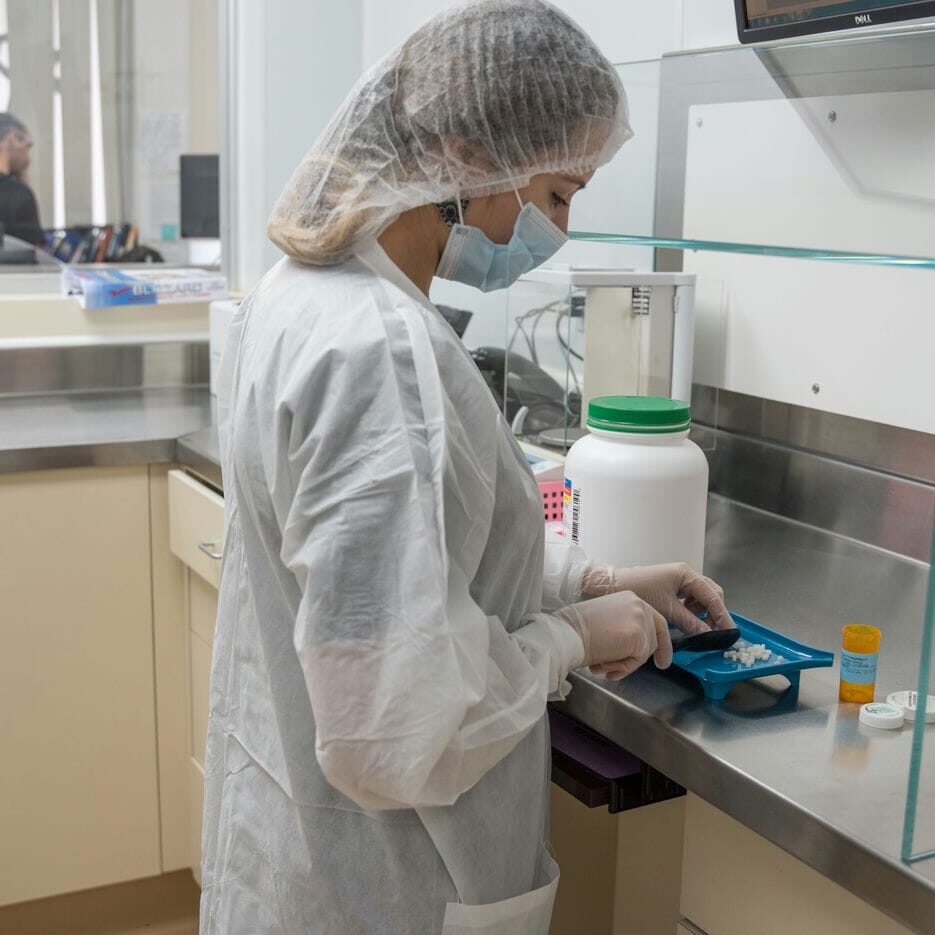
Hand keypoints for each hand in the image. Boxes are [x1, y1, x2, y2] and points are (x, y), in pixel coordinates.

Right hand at [554, 590, 670, 679]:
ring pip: (645, 651)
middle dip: (638, 658)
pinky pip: (638, 660)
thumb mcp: (606, 618)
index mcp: (630, 598)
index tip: (662, 660)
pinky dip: (622, 668)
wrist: (566, 634)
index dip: (660, 642)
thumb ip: (625, 626)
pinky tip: (604, 665)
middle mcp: (639, 605)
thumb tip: (636, 646)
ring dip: (625, 664)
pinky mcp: (638, 636)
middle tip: (619, 670)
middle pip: (654, 638)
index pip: (655, 620)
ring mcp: (640, 619)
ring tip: (602, 664)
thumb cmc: (575, 628)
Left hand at [582, 562, 730, 633]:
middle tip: (712, 631)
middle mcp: (684, 574)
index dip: (722, 615)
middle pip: (710, 594)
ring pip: (700, 598)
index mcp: (686, 574)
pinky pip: (688, 600)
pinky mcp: (670, 587)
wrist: (613, 586)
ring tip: (693, 626)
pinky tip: (684, 621)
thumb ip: (690, 622)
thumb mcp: (667, 610)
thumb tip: (707, 634)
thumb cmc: (638, 591)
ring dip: (701, 613)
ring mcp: (677, 580)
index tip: (729, 631)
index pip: (712, 596)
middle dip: (714, 612)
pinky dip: (690, 611)